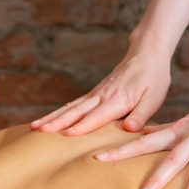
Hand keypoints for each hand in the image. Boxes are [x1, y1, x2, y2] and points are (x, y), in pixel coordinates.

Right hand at [30, 49, 170, 134]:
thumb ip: (142, 114)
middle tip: (39, 131)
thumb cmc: (153, 78)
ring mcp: (96, 93)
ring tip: (34, 127)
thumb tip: (130, 129)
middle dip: (57, 122)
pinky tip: (49, 119)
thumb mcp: (154, 98)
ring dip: (52, 117)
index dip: (82, 126)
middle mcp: (102, 96)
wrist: (147, 53)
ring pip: (70, 107)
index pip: (96, 116)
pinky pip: (74, 104)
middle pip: (76, 111)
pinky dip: (60, 111)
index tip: (67, 134)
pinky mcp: (95, 93)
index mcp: (117, 100)